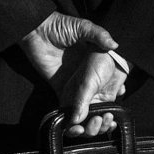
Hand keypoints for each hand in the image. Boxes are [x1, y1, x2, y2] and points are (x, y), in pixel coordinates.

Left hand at [17, 13, 129, 135]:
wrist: (36, 30)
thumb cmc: (61, 25)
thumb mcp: (83, 27)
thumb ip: (98, 35)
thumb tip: (114, 44)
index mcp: (101, 65)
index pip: (113, 87)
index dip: (116, 100)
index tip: (116, 107)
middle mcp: (90, 79)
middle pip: (100, 104)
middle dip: (104, 118)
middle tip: (104, 120)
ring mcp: (76, 87)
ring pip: (86, 111)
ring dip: (89, 124)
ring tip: (91, 126)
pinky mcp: (61, 91)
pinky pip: (67, 110)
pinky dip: (72, 122)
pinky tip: (76, 127)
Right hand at [55, 45, 129, 136]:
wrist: (116, 56)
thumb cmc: (98, 63)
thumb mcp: (87, 82)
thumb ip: (81, 102)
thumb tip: (75, 121)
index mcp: (70, 97)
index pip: (67, 119)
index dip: (72, 128)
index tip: (80, 129)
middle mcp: (80, 102)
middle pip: (82, 126)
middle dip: (90, 128)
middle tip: (98, 120)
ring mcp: (93, 103)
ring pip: (94, 125)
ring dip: (101, 126)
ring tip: (108, 117)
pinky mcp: (106, 102)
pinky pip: (105, 120)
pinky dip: (109, 124)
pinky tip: (113, 121)